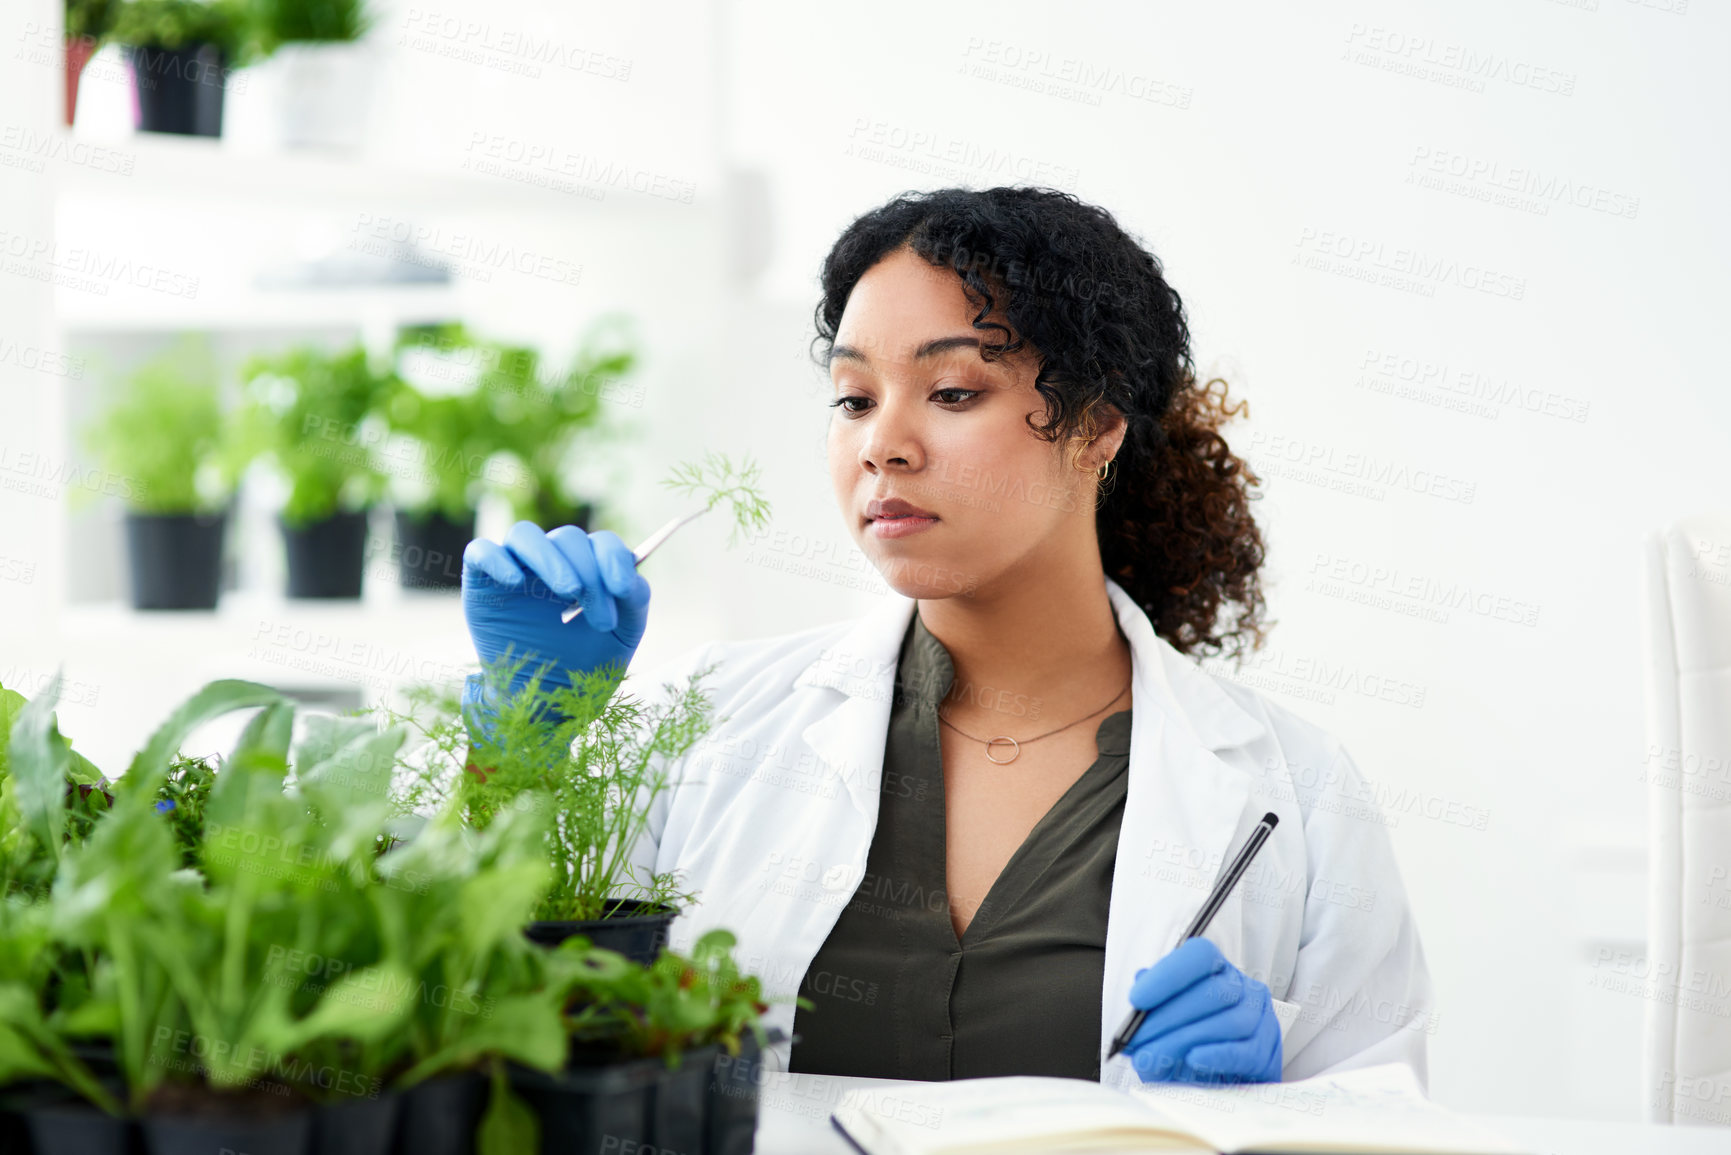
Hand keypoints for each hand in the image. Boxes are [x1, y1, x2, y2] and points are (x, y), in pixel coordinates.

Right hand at [461, 521, 650, 733]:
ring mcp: (514, 571)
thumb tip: (632, 575)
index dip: (614, 558)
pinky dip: (498, 559)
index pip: (601, 543)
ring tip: (569, 592)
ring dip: (551, 558)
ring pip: (525, 535)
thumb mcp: (620, 638)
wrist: (542, 706)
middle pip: (568, 538)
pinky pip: (481, 552)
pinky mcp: (481, 584)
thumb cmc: (581, 669)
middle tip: (600, 619)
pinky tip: (515, 583)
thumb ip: (633, 602)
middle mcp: (549, 563)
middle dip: (589, 574)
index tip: (623, 589)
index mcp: (585, 570)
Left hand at [1122, 937, 1281, 1083]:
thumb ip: (1153, 1005)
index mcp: (1217, 969)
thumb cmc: (1191, 1043)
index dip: (1168, 974)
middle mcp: (1244, 987)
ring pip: (1227, 1022)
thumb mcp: (1167, 1020)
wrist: (1224, 1082)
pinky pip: (1245, 1050)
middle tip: (1134, 1041)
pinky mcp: (1268, 1053)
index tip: (1136, 999)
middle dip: (1165, 1018)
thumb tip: (1138, 996)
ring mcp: (1261, 1019)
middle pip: (1210, 992)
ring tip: (1152, 1058)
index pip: (1199, 955)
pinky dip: (1216, 1054)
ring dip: (1182, 1041)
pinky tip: (1192, 1059)